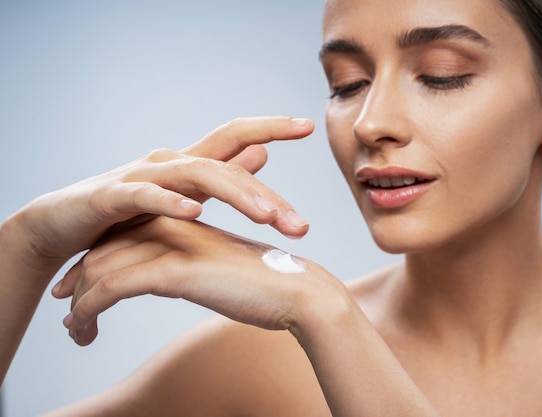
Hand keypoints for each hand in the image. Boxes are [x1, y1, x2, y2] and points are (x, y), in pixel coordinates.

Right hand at [17, 116, 313, 269]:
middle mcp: (170, 161)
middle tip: (301, 225)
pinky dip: (170, 202)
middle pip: (227, 165)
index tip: (308, 126)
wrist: (62, 223)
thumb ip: (222, 177)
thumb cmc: (128, 212)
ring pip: (196, 175)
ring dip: (235, 195)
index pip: (236, 136)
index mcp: (189, 162)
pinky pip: (144, 195)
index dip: (270, 126)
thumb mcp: (182, 194)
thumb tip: (262, 157)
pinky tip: (195, 213)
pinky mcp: (111, 196)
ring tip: (266, 217)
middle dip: (267, 195)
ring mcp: (141, 175)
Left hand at [53, 216, 345, 345]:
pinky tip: (84, 329)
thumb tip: (171, 278)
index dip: (97, 258)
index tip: (78, 285)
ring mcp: (173, 244)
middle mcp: (173, 224)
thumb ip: (191, 264)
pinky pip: (113, 287)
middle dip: (78, 280)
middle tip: (65, 309)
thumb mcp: (219, 267)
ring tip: (74, 331)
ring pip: (102, 268)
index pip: (124, 233)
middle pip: (106, 248)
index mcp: (184, 219)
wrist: (298, 291)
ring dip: (79, 303)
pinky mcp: (175, 270)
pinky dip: (89, 310)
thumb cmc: (265, 285)